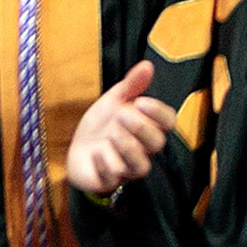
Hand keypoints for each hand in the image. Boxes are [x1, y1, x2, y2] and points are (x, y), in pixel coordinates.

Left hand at [64, 59, 179, 198]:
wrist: (77, 149)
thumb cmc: (102, 125)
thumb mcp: (113, 100)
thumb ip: (131, 85)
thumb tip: (147, 65)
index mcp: (147, 127)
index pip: (168, 123)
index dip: (159, 113)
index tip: (140, 102)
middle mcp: (142, 149)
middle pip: (157, 144)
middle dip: (141, 128)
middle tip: (121, 116)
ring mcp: (126, 167)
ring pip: (141, 167)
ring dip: (128, 148)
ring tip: (111, 134)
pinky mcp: (108, 181)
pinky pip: (113, 180)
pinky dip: (105, 166)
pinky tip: (97, 153)